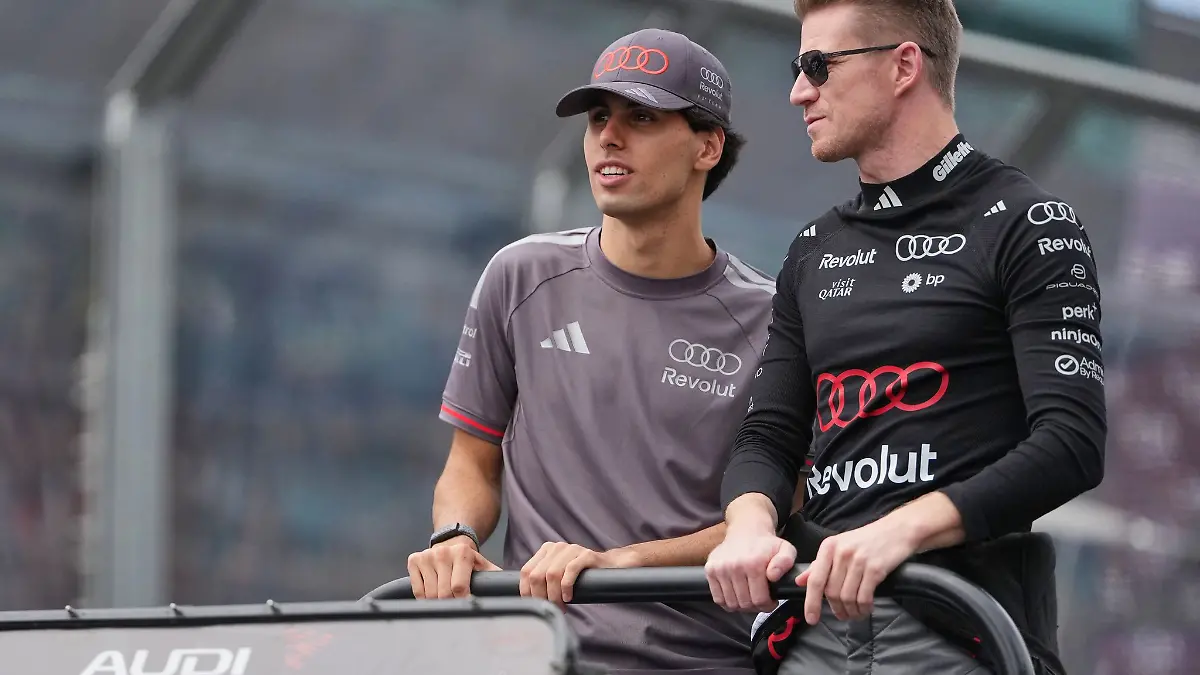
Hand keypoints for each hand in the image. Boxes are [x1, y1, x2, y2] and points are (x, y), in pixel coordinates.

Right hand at [407, 536, 500, 598]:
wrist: (450, 542)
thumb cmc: (468, 560)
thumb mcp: (483, 566)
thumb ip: (494, 578)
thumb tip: (509, 591)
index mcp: (463, 553)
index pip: (459, 587)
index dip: (462, 600)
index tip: (466, 604)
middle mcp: (443, 552)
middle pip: (443, 594)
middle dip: (450, 603)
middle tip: (455, 603)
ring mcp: (427, 555)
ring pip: (429, 594)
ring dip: (437, 602)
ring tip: (445, 598)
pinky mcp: (414, 560)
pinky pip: (417, 590)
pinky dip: (424, 598)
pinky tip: (432, 592)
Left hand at [519, 542, 636, 607]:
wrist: (611, 566)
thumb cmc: (582, 575)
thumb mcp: (559, 574)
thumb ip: (543, 580)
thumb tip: (529, 600)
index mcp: (546, 550)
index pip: (526, 571)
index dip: (527, 591)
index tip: (534, 605)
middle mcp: (557, 547)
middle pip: (537, 575)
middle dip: (541, 597)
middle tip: (550, 608)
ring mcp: (572, 549)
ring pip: (552, 574)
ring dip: (554, 596)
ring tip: (561, 606)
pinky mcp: (586, 555)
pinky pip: (570, 570)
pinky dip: (566, 587)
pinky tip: (569, 597)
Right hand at [704, 528, 796, 613]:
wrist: (745, 531)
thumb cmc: (766, 545)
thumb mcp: (785, 549)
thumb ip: (785, 562)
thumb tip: (773, 576)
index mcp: (754, 563)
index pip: (759, 600)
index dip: (767, 605)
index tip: (770, 601)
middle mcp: (734, 566)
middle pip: (745, 603)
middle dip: (755, 606)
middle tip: (760, 599)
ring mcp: (720, 568)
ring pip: (731, 604)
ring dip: (741, 606)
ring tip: (748, 597)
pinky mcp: (710, 570)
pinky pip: (718, 598)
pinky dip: (727, 602)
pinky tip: (736, 595)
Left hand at [795, 517, 918, 624]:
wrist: (898, 530)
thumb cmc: (867, 540)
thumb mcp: (840, 546)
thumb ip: (819, 564)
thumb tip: (800, 581)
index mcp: (829, 547)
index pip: (815, 580)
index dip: (811, 602)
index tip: (811, 619)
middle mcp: (841, 553)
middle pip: (832, 592)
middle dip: (837, 609)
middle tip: (843, 616)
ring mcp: (858, 560)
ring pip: (847, 597)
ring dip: (851, 611)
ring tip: (856, 614)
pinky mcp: (876, 568)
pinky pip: (864, 597)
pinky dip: (864, 608)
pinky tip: (866, 609)